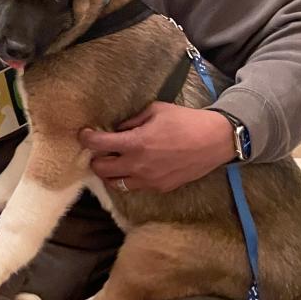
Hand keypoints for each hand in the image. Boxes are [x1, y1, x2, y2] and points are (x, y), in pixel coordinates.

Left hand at [79, 102, 234, 192]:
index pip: (98, 145)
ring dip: (109, 173)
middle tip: (100, 151)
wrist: (216, 140)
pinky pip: (134, 187)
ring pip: (114, 183)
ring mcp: (148, 180)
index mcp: (135, 143)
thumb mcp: (156, 111)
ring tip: (114, 162)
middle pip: (100, 169)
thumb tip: (117, 129)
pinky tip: (133, 169)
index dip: (86, 138)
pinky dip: (128, 179)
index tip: (84, 134)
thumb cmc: (186, 121)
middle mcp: (137, 165)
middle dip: (95, 159)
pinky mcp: (159, 188)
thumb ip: (132, 121)